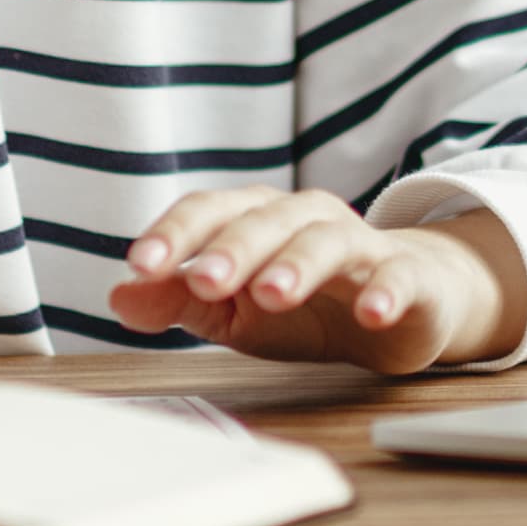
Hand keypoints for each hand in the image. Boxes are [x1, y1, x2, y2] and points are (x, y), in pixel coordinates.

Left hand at [110, 187, 525, 373]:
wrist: (402, 308)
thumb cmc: (307, 307)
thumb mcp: (233, 312)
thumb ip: (178, 301)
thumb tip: (118, 297)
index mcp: (257, 219)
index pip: (210, 212)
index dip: (174, 234)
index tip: (140, 264)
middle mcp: (305, 217)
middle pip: (265, 220)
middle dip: (231, 249)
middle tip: (202, 280)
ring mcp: (360, 243)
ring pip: (326, 240)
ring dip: (297, 264)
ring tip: (273, 295)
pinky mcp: (408, 276)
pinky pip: (398, 275)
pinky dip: (386, 291)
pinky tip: (373, 314)